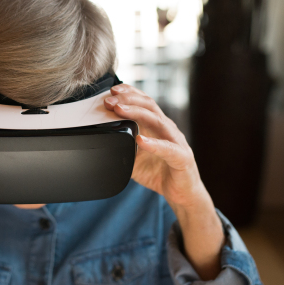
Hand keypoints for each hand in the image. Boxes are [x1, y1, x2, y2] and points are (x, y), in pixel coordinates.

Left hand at [103, 84, 208, 209]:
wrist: (182, 193)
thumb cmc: (160, 171)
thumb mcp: (135, 157)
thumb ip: (122, 146)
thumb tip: (101, 140)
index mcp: (157, 125)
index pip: (144, 102)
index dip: (129, 93)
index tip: (111, 91)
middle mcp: (167, 129)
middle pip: (149, 105)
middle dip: (128, 100)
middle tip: (109, 100)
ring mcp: (176, 141)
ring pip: (157, 120)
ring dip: (136, 113)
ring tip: (120, 110)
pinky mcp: (182, 157)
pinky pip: (167, 149)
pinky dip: (153, 144)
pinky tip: (140, 140)